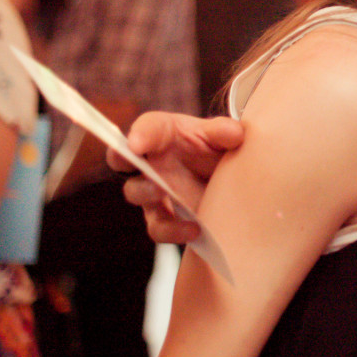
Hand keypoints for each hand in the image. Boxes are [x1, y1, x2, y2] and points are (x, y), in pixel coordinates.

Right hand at [111, 112, 244, 243]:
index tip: (136, 142)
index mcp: (165, 133)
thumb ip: (225, 133)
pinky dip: (173, 230)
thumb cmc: (217, 147)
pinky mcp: (165, 217)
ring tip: (163, 192)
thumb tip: (233, 133)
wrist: (230, 177)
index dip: (140, 133)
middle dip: (123, 159)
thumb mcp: (224, 136)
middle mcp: (152, 161)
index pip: (147, 127)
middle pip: (125, 159)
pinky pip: (159, 227)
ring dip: (146, 192)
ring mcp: (154, 190)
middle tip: (134, 161)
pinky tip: (194, 229)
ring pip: (136, 192)